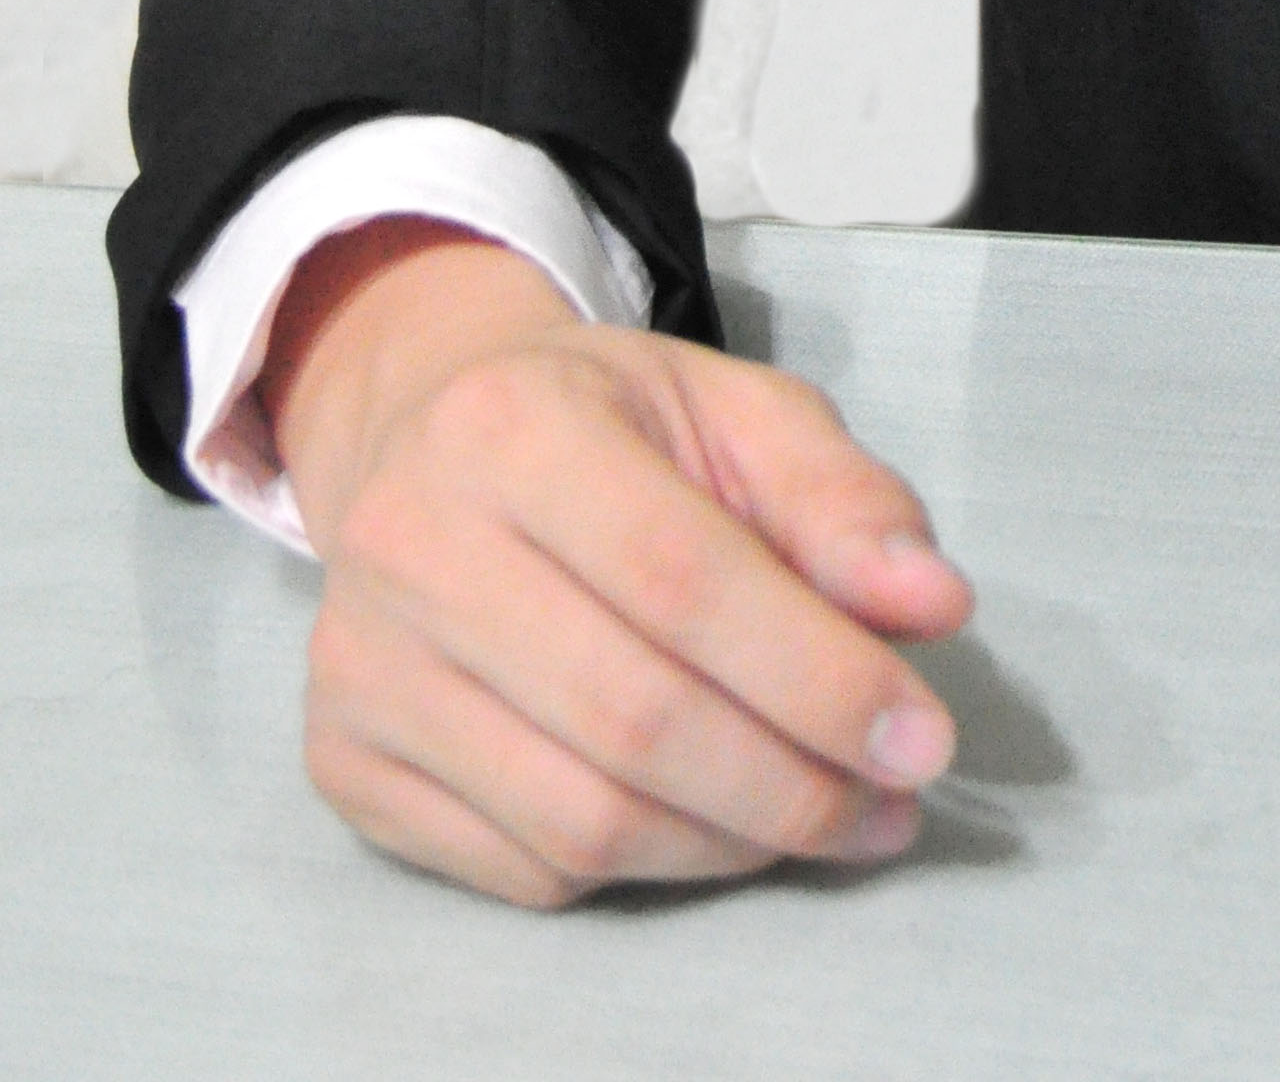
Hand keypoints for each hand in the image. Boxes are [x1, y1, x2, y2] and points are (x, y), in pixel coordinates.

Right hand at [266, 221, 970, 911]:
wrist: (432, 433)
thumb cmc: (610, 426)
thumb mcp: (739, 412)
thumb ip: (844, 500)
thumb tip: (933, 607)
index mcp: (514, 425)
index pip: (686, 580)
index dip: (818, 674)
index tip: (924, 737)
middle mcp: (413, 545)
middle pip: (634, 718)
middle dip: (793, 783)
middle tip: (892, 802)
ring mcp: (362, 667)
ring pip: (581, 820)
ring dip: (734, 843)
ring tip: (830, 819)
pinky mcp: (344, 764)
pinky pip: (525, 869)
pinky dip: (645, 868)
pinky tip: (712, 822)